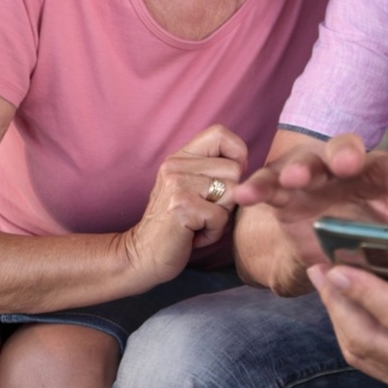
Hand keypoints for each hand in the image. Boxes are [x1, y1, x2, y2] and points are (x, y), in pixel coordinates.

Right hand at [118, 124, 245, 285]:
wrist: (141, 255)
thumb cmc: (178, 225)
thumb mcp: (192, 189)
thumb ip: (213, 171)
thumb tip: (246, 164)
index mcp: (180, 158)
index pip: (220, 133)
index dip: (236, 153)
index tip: (228, 178)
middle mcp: (176, 166)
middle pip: (234, 169)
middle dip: (229, 197)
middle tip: (204, 211)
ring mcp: (177, 184)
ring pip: (232, 193)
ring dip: (222, 216)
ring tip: (199, 223)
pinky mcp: (181, 206)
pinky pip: (221, 217)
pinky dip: (213, 233)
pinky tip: (193, 235)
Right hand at [234, 133, 387, 289]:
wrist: (337, 251)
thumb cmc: (379, 232)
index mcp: (384, 175)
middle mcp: (348, 169)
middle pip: (345, 149)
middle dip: (344, 152)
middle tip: (347, 162)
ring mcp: (313, 178)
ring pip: (304, 163)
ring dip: (298, 167)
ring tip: (293, 178)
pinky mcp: (282, 195)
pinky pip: (267, 186)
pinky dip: (256, 187)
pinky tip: (243, 194)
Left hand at [308, 258, 387, 387]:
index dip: (366, 292)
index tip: (339, 268)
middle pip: (365, 337)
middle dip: (337, 302)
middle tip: (321, 269)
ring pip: (357, 349)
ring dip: (336, 315)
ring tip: (323, 280)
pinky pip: (364, 356)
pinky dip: (346, 328)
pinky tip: (340, 302)